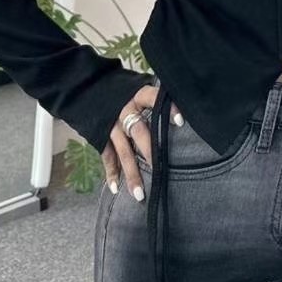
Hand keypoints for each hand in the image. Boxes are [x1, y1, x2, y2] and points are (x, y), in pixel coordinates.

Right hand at [101, 84, 184, 200]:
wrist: (92, 87)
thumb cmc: (128, 91)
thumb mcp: (142, 88)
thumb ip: (160, 98)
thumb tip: (189, 105)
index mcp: (138, 96)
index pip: (153, 98)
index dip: (167, 108)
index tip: (181, 121)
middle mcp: (124, 111)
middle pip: (139, 131)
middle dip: (149, 151)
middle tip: (160, 170)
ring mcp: (111, 125)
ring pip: (123, 151)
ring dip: (131, 173)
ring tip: (140, 195)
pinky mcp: (100, 136)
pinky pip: (107, 156)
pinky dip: (111, 173)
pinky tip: (116, 189)